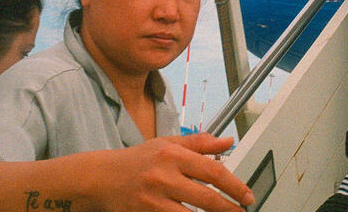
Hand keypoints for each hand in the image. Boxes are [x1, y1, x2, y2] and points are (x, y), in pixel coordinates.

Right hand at [97, 133, 252, 211]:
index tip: (247, 195)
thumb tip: (227, 143)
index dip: (234, 186)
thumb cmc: (136, 160)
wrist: (100, 178)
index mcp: (172, 154)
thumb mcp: (167, 143)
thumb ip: (199, 143)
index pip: (212, 171)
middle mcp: (163, 176)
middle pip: (206, 198)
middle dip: (229, 208)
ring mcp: (153, 200)